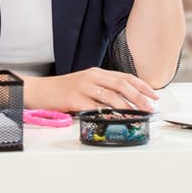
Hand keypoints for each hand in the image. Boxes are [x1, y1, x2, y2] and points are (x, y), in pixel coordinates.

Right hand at [25, 67, 158, 112]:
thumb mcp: (84, 85)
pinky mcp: (74, 98)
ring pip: (111, 96)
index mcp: (96, 73)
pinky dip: (107, 114)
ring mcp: (82, 86)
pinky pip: (94, 107)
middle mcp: (91, 77)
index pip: (124, 77)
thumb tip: (124, 103)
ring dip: (128, 106)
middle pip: (122, 85)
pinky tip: (116, 119)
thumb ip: (101, 90)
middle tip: (151, 107)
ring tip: (139, 115)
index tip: (154, 95)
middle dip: (140, 96)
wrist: (38, 91)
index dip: (141, 86)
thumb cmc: (60, 91)